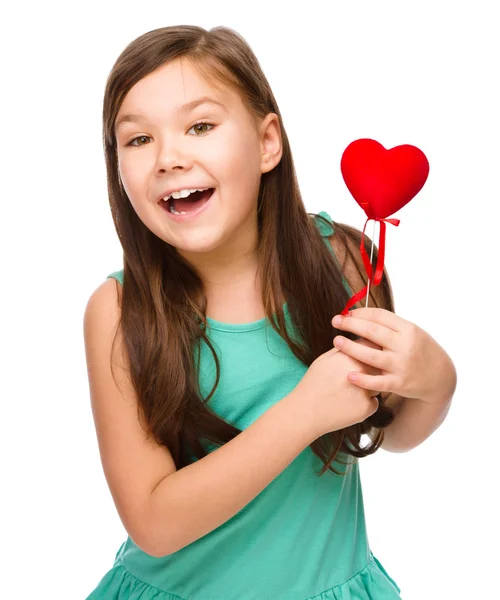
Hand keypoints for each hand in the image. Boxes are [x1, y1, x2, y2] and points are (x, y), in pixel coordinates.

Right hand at [292, 342, 382, 438]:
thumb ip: (344, 350)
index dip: (370, 351)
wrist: (305, 412)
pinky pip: (373, 403)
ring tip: (347, 393)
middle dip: (371, 370)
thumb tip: (358, 342)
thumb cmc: (313, 383)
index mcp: (350, 355)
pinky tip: (347, 406)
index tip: (364, 357)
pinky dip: (363, 405)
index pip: (372, 345)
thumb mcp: (324, 360)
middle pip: (379, 365)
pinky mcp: (366, 407)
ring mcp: (365, 389)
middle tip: (355, 378)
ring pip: (378, 385)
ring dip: (368, 388)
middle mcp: (361, 370)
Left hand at [331, 307, 455, 403]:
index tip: (345, 313)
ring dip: (351, 348)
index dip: (360, 313)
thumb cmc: (419, 350)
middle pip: (373, 332)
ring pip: (371, 355)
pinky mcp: (399, 383)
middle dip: (351, 324)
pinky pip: (378, 382)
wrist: (440, 377)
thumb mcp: (411, 332)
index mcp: (408, 329)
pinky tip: (349, 375)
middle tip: (334, 321)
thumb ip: (389, 325)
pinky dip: (363, 379)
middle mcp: (405, 346)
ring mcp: (402, 365)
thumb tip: (358, 313)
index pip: (380, 316)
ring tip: (336, 341)